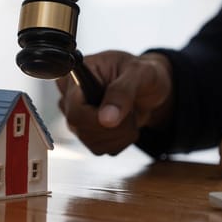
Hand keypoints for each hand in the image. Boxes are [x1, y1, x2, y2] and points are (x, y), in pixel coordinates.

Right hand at [56, 50, 172, 154]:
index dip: (96, 119)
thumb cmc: (144, 73)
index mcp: (77, 77)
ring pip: (90, 142)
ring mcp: (78, 116)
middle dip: (114, 127)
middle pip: (81, 128)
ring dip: (119, 135)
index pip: (74, 109)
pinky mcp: (87, 132)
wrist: (150, 88)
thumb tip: (106, 118)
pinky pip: (98, 148)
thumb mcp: (139, 73)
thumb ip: (122, 92)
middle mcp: (71, 97)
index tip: (119, 116)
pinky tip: (124, 127)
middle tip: (131, 112)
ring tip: (129, 116)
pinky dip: (118, 142)